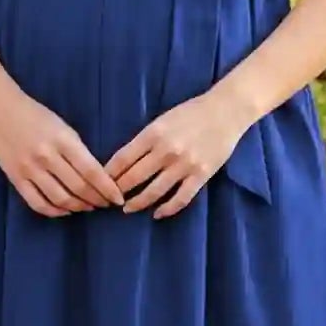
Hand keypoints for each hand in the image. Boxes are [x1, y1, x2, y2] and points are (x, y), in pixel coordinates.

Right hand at [0, 89, 125, 217]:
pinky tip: (65, 211)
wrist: (0, 111)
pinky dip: (54, 212)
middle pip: (78, 188)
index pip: (91, 171)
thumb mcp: (64, 127)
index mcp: (63, 140)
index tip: (118, 198)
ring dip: (78, 207)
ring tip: (88, 207)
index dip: (107, 188)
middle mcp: (47, 156)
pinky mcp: (16, 179)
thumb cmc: (37, 116)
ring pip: (60, 199)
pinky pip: (37, 203)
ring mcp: (29, 170)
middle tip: (106, 204)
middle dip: (97, 199)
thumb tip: (96, 177)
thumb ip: (78, 151)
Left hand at [105, 88, 253, 218]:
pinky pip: (180, 198)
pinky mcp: (201, 175)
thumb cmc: (192, 112)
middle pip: (134, 177)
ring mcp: (184, 165)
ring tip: (127, 209)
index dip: (108, 174)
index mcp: (153, 133)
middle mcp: (166, 150)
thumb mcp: (162, 119)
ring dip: (137, 203)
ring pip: (154, 192)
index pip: (123, 158)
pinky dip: (167, 209)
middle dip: (118, 191)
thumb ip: (146, 139)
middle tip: (108, 200)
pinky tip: (157, 214)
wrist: (226, 111)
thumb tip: (125, 161)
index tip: (99, 183)